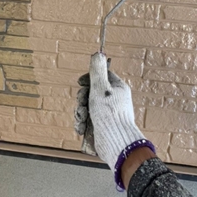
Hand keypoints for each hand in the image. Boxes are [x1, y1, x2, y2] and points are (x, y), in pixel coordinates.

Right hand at [75, 52, 144, 170]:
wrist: (115, 142)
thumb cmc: (111, 114)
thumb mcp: (101, 88)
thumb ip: (97, 71)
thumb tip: (97, 53)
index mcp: (117, 88)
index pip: (101, 76)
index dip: (89, 79)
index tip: (81, 83)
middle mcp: (113, 100)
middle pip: (90, 92)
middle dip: (81, 99)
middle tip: (82, 104)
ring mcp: (106, 114)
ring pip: (86, 107)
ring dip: (79, 113)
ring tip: (82, 119)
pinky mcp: (100, 126)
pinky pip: (86, 120)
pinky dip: (81, 124)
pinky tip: (82, 128)